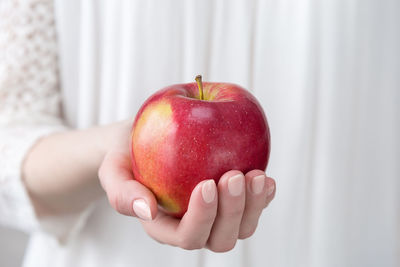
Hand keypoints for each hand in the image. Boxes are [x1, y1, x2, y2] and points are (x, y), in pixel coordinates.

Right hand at [98, 123, 275, 251]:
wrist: (144, 140)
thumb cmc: (127, 156)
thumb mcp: (112, 170)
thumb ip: (121, 193)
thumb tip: (147, 211)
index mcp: (165, 227)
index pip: (187, 236)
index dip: (202, 217)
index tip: (206, 184)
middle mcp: (194, 225)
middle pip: (220, 238)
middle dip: (232, 212)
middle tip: (235, 176)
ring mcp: (216, 214)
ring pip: (242, 228)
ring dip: (254, 206)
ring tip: (257, 175)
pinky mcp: (232, 199)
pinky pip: (254, 208)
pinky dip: (263, 197)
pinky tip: (266, 179)